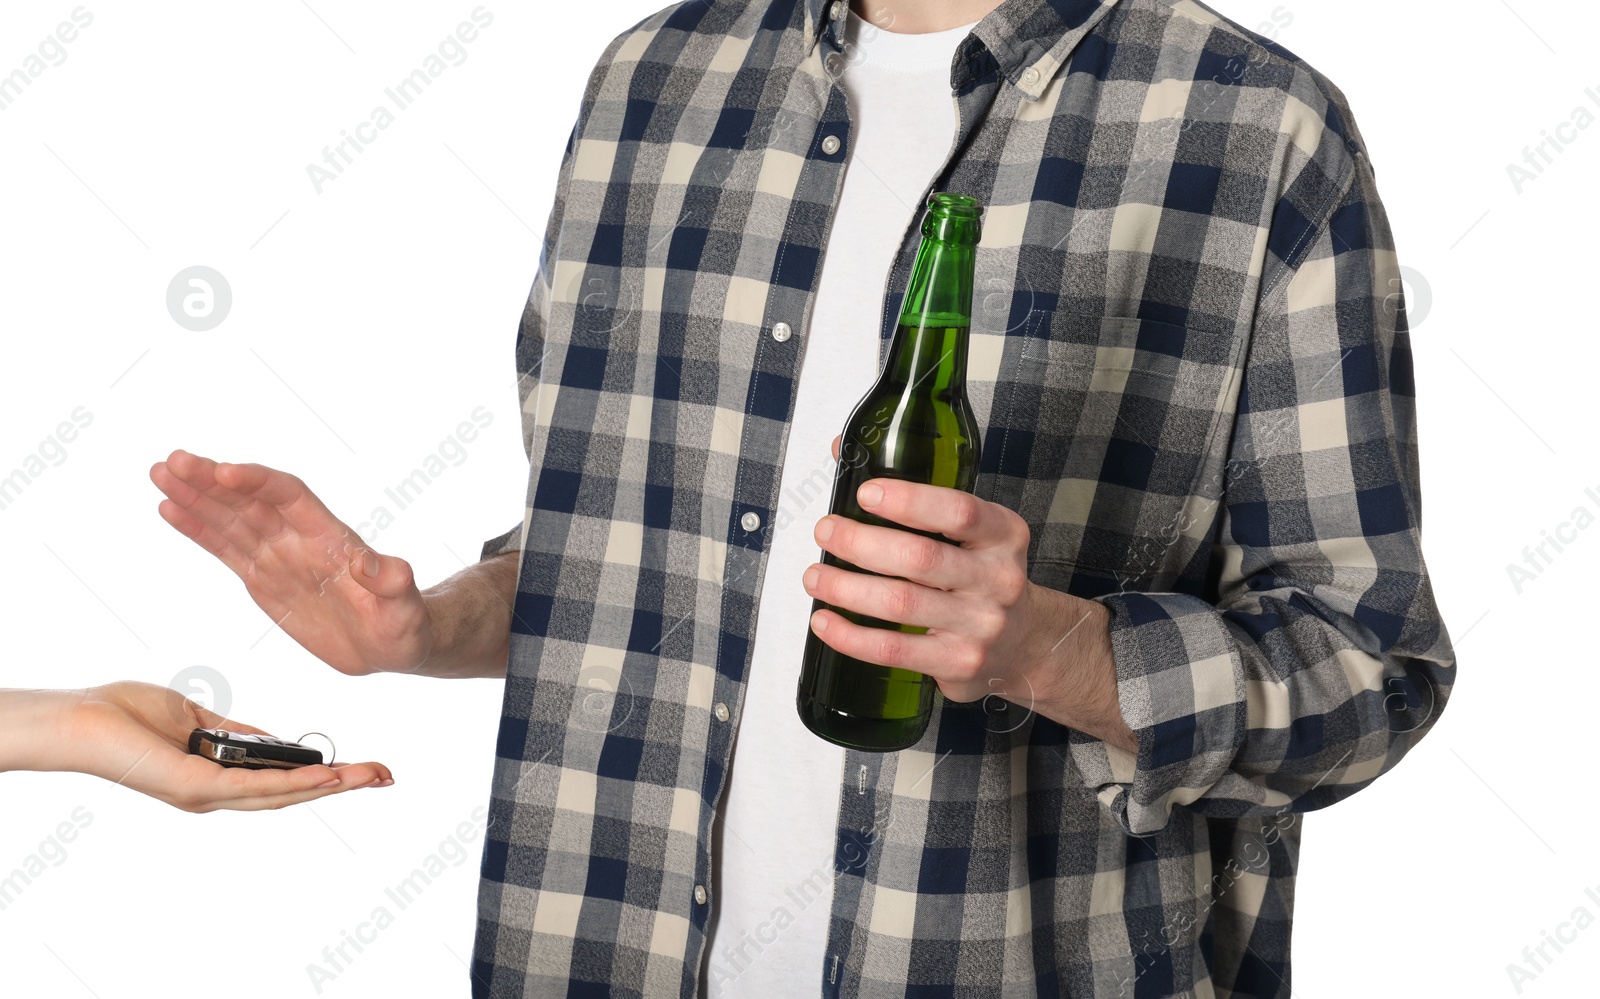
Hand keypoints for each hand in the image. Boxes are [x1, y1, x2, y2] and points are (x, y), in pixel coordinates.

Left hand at [9, 682, 392, 811]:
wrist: (85, 720)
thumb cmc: (128, 715)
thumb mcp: (197, 719)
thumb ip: (236, 732)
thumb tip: (275, 740)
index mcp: (215, 778)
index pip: (280, 782)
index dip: (323, 776)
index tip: (360, 768)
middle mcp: (215, 796)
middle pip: (292, 794)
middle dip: (343, 785)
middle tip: (385, 776)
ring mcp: (208, 795)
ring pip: (282, 795)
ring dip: (332, 786)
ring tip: (370, 776)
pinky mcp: (199, 788)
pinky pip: (257, 787)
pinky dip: (296, 783)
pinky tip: (327, 778)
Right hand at [150, 450, 431, 675]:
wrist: (390, 644)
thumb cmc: (404, 624)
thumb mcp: (404, 609)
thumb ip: (392, 584)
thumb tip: (380, 565)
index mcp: (330, 539)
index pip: (288, 497)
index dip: (257, 482)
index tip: (223, 472)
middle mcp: (299, 539)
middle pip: (250, 500)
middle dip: (212, 481)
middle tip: (173, 460)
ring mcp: (279, 556)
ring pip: (231, 518)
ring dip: (195, 496)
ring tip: (159, 472)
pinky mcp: (263, 578)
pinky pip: (225, 548)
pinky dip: (197, 528)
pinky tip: (169, 508)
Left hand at [802, 470, 1135, 750]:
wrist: (1026, 644)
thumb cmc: (982, 575)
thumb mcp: (973, 531)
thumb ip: (915, 494)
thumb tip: (842, 451)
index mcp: (1002, 534)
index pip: (960, 511)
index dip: (910, 501)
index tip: (866, 494)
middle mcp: (997, 578)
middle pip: (921, 558)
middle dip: (862, 543)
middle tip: (825, 532)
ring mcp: (979, 625)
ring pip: (902, 603)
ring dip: (846, 588)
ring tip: (814, 576)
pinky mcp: (957, 662)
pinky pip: (895, 649)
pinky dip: (852, 637)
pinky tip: (824, 621)